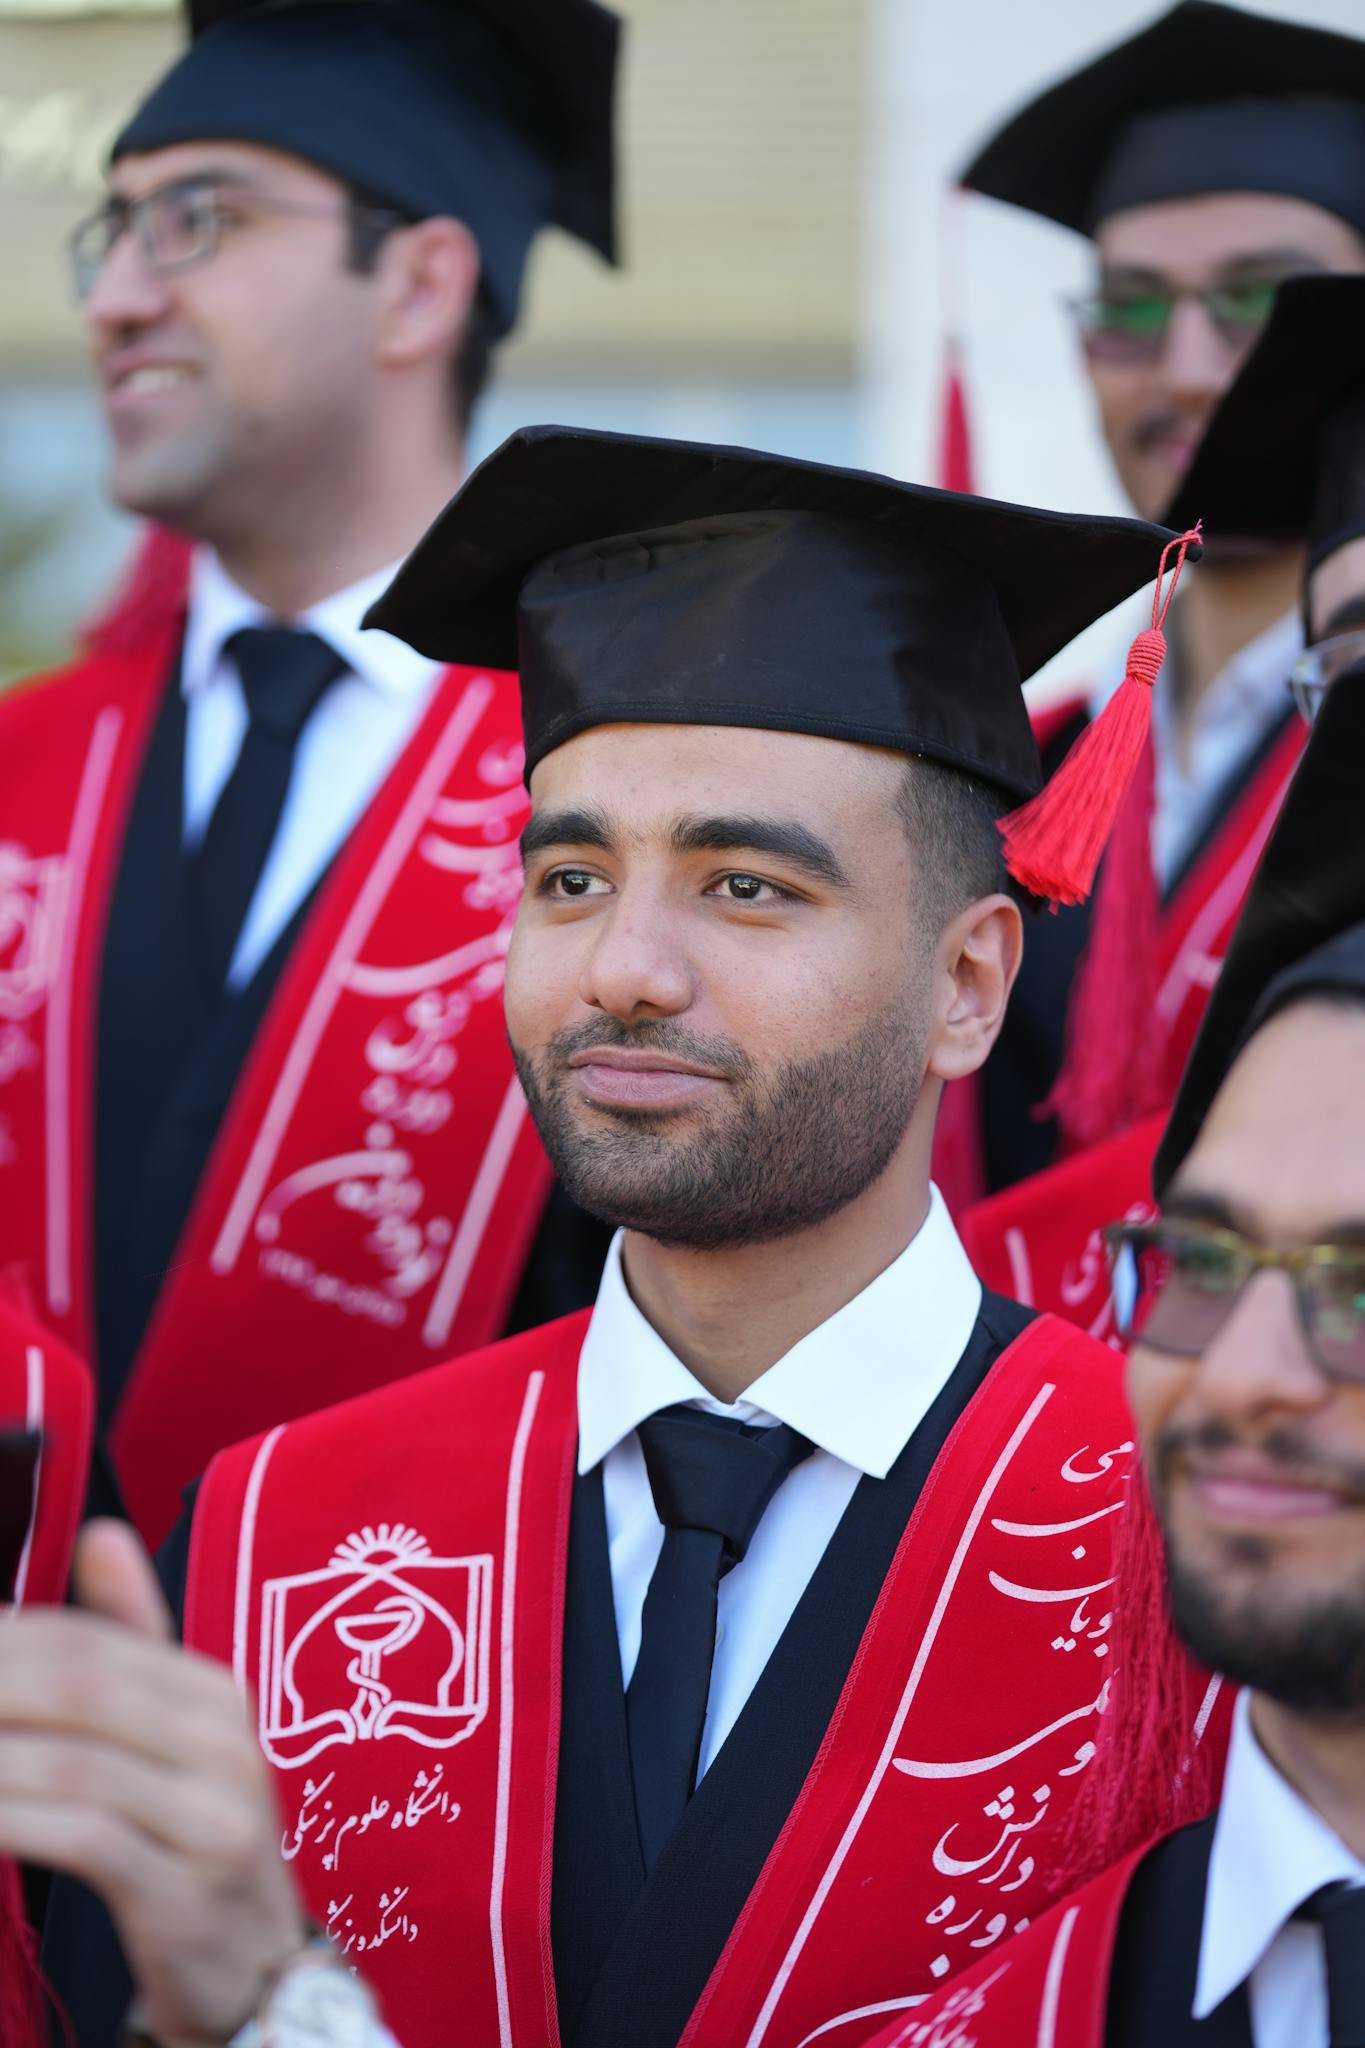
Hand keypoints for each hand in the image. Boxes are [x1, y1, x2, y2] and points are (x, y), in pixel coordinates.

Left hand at [0, 1519, 307, 2046]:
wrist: (257, 1968)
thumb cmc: (190, 1841)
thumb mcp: (173, 1737)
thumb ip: (129, 1639)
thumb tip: (100, 1535)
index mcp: (213, 1692)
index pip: (87, 1640)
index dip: (2, 1641)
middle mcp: (223, 1742)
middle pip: (77, 1686)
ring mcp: (213, 1819)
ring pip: (70, 1763)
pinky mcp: (186, 1894)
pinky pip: (81, 1839)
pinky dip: (10, 1820)